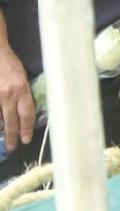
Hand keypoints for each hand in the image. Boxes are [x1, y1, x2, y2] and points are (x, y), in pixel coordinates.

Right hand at [0, 39, 33, 154]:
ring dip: (2, 128)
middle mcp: (8, 94)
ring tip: (5, 139)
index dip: (27, 129)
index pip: (27, 113)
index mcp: (22, 89)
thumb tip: (25, 111)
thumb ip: (24, 94)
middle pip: (11, 120)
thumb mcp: (22, 77)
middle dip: (13, 135)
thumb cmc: (10, 63)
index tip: (27, 140)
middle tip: (13, 147)